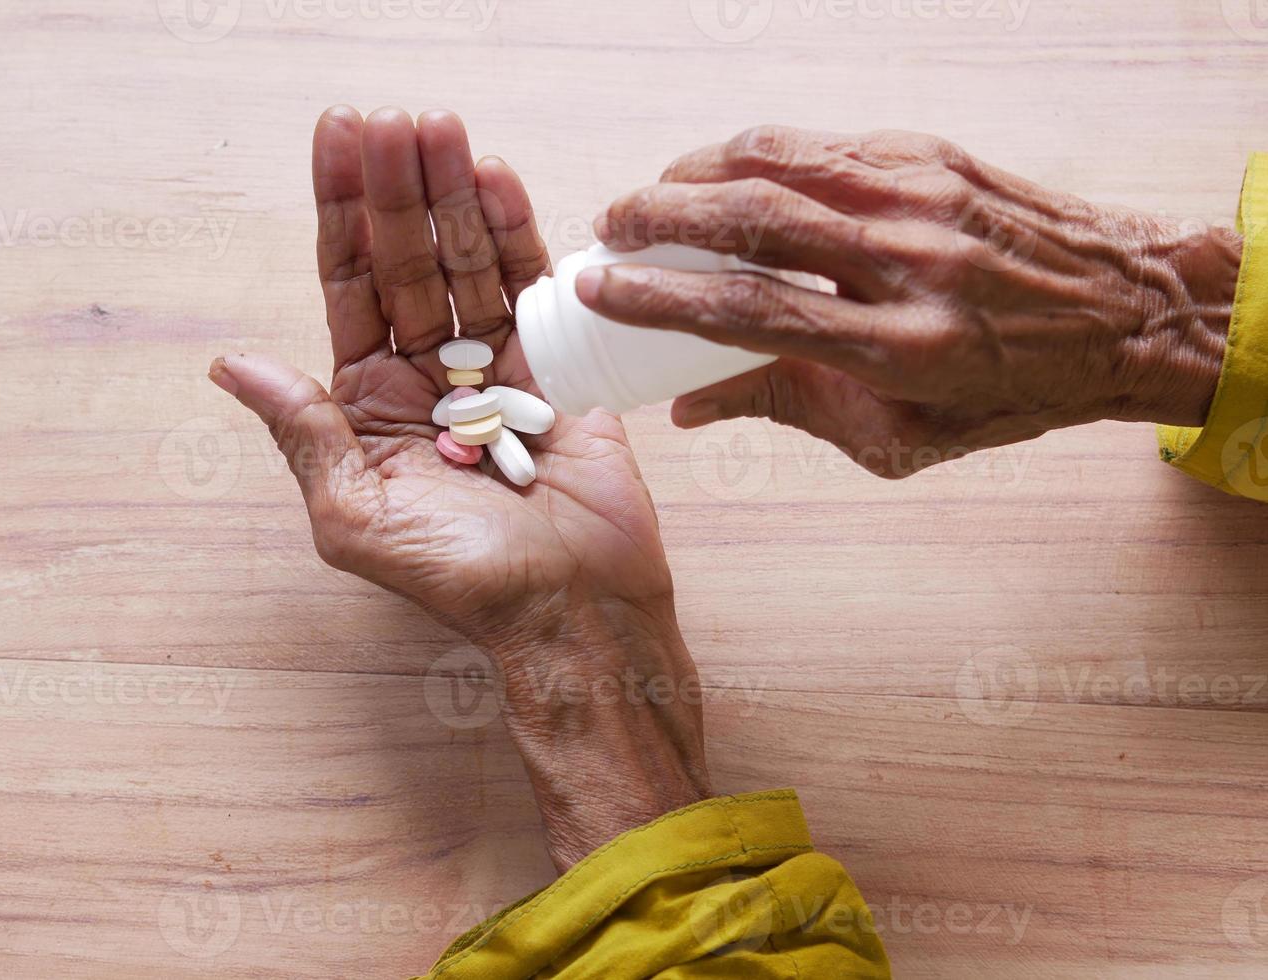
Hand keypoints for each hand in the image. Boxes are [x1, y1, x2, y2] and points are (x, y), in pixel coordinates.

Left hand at [209, 106, 709, 867]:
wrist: (571, 611)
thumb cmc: (461, 580)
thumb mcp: (355, 517)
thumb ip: (305, 432)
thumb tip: (230, 366)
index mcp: (370, 404)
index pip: (349, 287)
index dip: (340, 213)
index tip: (336, 141)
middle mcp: (427, 375)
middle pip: (405, 261)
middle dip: (396, 188)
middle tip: (391, 118)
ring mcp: (494, 366)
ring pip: (465, 262)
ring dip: (451, 194)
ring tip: (439, 126)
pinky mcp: (556, 368)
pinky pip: (530, 289)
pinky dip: (516, 232)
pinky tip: (495, 178)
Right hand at [576, 126, 1243, 477]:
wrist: (1127, 313)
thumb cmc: (1012, 390)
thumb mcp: (899, 434)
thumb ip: (788, 409)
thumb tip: (686, 403)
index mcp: (900, 348)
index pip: (752, 311)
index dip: (659, 299)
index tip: (600, 290)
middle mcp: (910, 262)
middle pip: (755, 220)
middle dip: (660, 215)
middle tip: (609, 226)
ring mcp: (923, 198)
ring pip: (783, 161)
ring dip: (699, 171)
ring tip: (653, 193)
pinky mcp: (933, 157)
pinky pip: (824, 145)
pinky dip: (758, 154)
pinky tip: (725, 173)